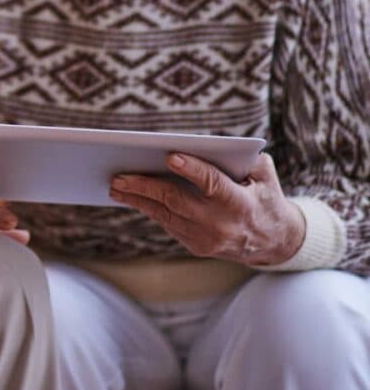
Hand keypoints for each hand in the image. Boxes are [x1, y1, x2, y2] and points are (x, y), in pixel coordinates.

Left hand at [109, 152, 305, 265]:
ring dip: (137, 199)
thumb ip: (246, 159)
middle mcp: (222, 224)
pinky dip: (147, 208)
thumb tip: (215, 144)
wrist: (274, 242)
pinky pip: (166, 223)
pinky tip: (129, 196)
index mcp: (241, 203)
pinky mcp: (196, 246)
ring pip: (165, 215)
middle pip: (177, 201)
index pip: (213, 184)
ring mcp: (207, 239)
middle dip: (146, 187)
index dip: (193, 171)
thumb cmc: (264, 196)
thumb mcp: (264, 176)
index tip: (171, 156)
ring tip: (115, 185)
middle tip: (120, 174)